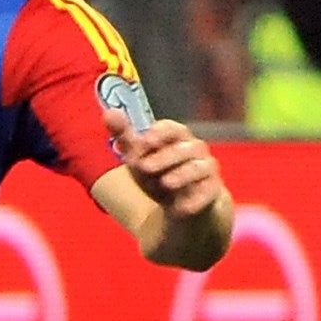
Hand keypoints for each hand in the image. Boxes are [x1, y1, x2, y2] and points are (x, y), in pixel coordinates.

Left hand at [105, 109, 225, 220]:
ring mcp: (206, 170)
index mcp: (177, 138)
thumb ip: (124, 136)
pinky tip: (182, 207)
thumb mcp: (137, 156)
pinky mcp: (211, 190)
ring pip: (200, 167)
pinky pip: (209, 192)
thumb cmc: (157, 173)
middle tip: (144, 166)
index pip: (172, 128)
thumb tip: (109, 112)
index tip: (144, 140)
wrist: (179, 203)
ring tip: (166, 182)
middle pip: (186, 148)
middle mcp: (195, 150)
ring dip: (183, 174)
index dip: (159, 133)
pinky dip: (196, 199)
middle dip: (165, 156)